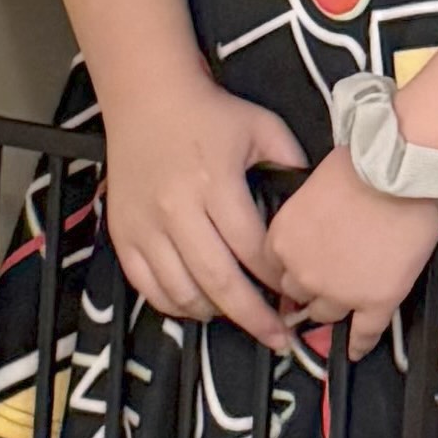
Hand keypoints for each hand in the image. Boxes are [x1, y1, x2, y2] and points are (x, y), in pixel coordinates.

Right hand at [93, 64, 304, 345]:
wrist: (148, 99)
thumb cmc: (212, 114)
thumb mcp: (262, 127)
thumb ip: (291, 163)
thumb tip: (313, 207)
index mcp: (216, 183)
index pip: (252, 246)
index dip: (276, 277)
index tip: (296, 292)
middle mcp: (178, 210)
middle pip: (218, 280)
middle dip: (252, 316)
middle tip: (277, 338)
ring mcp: (146, 227)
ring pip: (181, 292)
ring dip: (214, 313)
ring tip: (239, 316)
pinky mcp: (123, 237)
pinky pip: (148, 288)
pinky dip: (175, 305)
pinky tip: (199, 305)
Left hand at [266, 147, 437, 362]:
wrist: (407, 166)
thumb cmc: (368, 161)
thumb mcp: (317, 180)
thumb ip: (307, 211)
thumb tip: (315, 217)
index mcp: (283, 238)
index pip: (275, 267)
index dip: (291, 264)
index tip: (298, 267)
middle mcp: (304, 272)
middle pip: (298, 293)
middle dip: (311, 285)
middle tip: (326, 276)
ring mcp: (339, 291)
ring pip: (326, 314)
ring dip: (334, 308)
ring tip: (345, 300)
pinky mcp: (375, 301)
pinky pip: (364, 333)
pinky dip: (360, 343)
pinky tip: (358, 347)